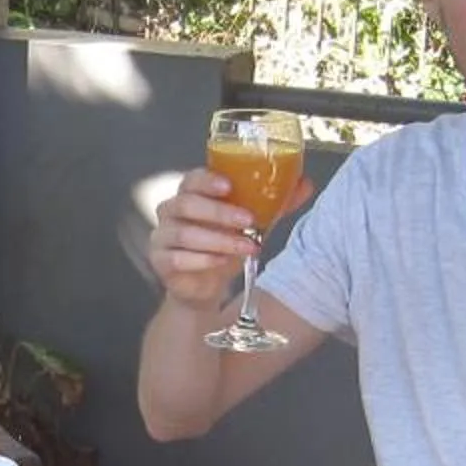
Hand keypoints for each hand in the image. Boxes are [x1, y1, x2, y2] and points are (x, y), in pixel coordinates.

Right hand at [147, 165, 310, 309]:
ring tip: (248, 246)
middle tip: (249, 220)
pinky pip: (177, 258)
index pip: (192, 179)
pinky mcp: (160, 261)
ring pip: (185, 233)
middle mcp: (170, 211)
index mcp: (191, 194)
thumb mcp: (252, 224)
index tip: (230, 185)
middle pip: (186, 203)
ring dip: (220, 239)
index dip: (207, 180)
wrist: (205, 287)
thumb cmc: (225, 246)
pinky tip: (221, 262)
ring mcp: (162, 236)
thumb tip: (305, 183)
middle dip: (220, 212)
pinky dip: (202, 259)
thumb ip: (275, 204)